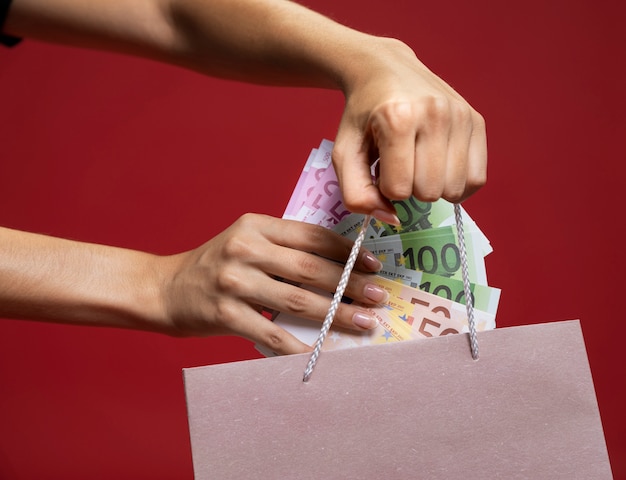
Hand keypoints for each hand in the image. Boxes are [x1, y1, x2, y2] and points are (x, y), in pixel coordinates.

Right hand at [157, 213, 386, 354]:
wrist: (164, 289)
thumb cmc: (215, 266)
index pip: (312, 235)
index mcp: (256, 225)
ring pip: (298, 301)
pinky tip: (322, 351)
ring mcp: (234, 282)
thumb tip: (339, 268)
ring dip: (336, 315)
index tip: (373, 265)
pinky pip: (271, 333)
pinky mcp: (225, 313)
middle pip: (310, 269)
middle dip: (350, 285)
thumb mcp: (245, 241)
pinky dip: (299, 344)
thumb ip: (283, 247)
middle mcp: (245, 249)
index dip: (347, 251)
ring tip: (364, 323)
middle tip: (377, 298)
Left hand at [333, 37, 486, 221]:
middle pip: (430, 192)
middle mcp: (435, 113)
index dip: (385, 188)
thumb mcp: (344, 153)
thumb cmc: (362, 116)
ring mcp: (460, 115)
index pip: (399, 189)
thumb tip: (393, 219)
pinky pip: (477, 178)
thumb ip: (356, 194)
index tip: (381, 168)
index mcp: (397, 118)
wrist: (384, 70)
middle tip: (401, 166)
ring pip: (455, 189)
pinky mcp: (477, 120)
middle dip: (410, 189)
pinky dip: (458, 184)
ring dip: (433, 188)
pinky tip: (440, 169)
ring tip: (419, 164)